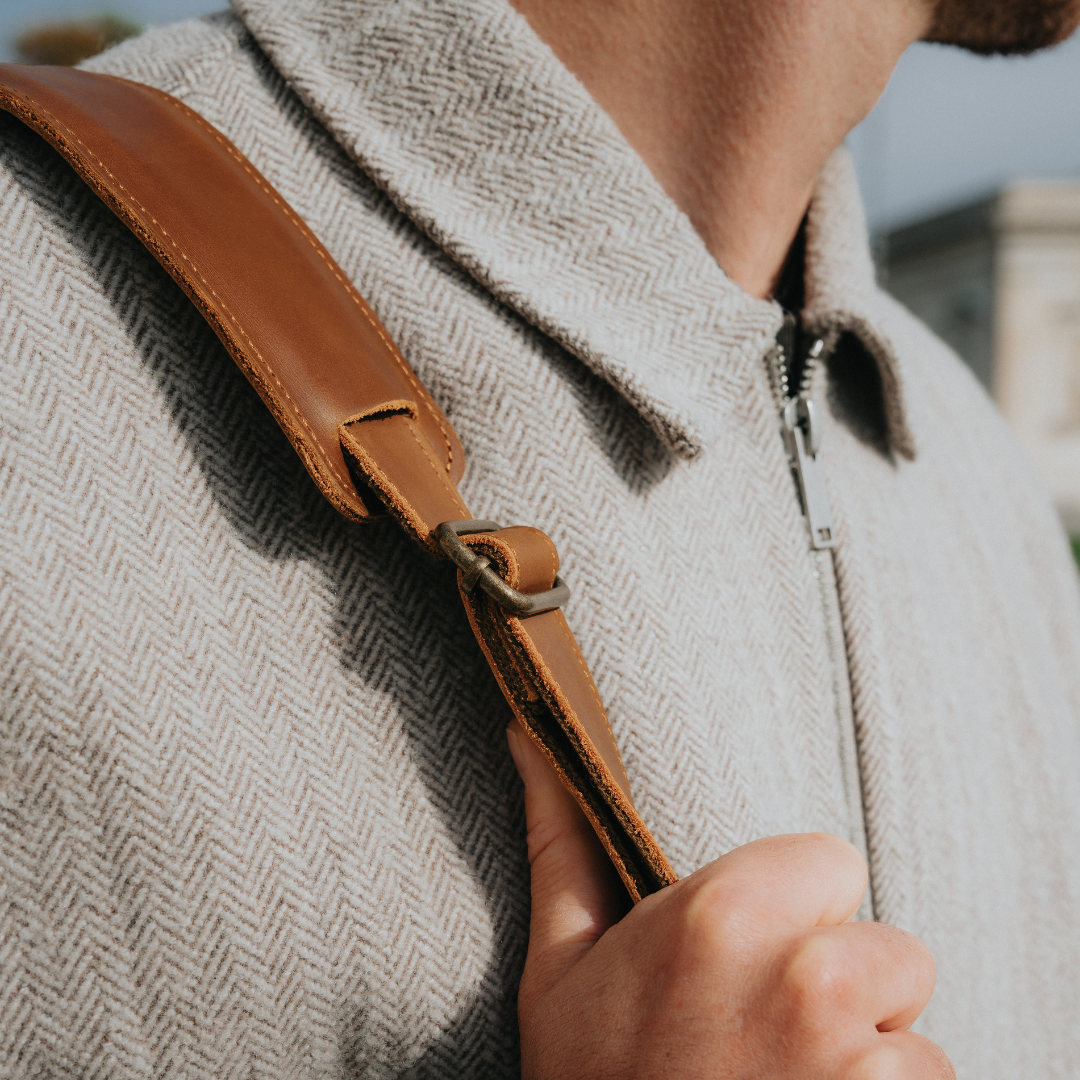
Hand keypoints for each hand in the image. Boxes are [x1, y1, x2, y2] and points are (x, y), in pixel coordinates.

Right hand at [507, 722, 953, 1078]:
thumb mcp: (562, 964)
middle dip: (846, 986)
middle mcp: (804, 977)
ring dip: (872, 1060)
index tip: (753, 959)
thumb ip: (561, 842)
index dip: (797, 911)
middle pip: (889, 946)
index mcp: (723, 914)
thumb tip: (527, 733)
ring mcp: (859, 1065)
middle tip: (768, 1036)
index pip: (834, 862)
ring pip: (915, 1033)